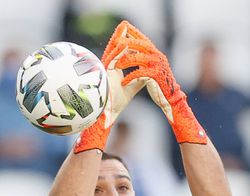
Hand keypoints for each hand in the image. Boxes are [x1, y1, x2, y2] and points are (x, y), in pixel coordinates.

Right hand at [72, 21, 149, 152]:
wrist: (105, 115)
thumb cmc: (115, 105)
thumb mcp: (131, 90)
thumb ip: (138, 81)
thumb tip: (147, 76)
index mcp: (113, 70)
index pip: (121, 54)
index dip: (126, 44)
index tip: (132, 35)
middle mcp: (107, 68)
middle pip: (114, 48)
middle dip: (120, 36)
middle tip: (125, 25)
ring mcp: (103, 70)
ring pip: (111, 51)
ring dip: (118, 39)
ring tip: (123, 28)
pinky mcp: (102, 74)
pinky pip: (110, 60)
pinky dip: (116, 51)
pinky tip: (122, 43)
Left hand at [109, 22, 206, 144]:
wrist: (170, 98)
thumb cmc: (159, 84)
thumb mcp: (151, 67)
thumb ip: (144, 59)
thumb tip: (131, 51)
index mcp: (156, 54)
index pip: (143, 39)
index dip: (133, 33)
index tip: (123, 28)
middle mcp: (157, 57)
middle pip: (140, 44)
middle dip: (127, 43)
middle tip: (115, 45)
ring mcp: (157, 65)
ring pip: (138, 57)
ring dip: (125, 61)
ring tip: (116, 66)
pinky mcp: (155, 76)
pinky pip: (139, 74)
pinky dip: (130, 78)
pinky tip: (123, 83)